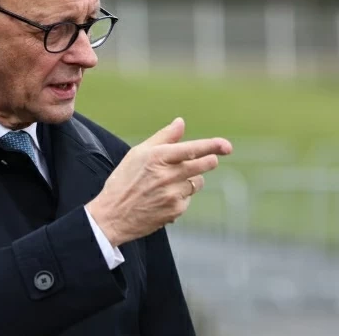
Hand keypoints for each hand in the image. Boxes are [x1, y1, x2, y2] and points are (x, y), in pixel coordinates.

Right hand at [85, 118, 231, 246]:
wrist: (112, 215)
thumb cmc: (123, 180)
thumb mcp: (138, 154)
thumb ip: (163, 137)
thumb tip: (180, 122)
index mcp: (158, 157)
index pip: (192, 149)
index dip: (212, 146)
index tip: (226, 146)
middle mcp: (167, 175)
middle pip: (203, 165)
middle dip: (209, 160)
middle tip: (209, 160)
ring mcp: (173, 194)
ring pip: (197, 182)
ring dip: (190, 179)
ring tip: (169, 183)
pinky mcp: (176, 210)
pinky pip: (188, 198)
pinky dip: (181, 196)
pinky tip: (163, 198)